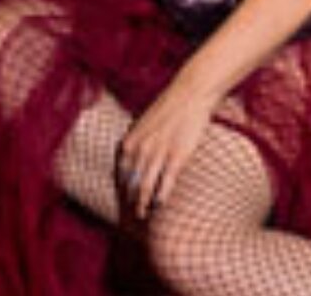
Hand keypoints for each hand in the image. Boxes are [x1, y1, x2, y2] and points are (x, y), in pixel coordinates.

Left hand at [117, 81, 219, 221]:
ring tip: (141, 214)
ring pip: (145, 187)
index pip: (121, 174)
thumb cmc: (168, 107)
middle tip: (129, 215)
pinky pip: (165, 184)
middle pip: (130, 184)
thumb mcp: (143, 123)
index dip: (120, 190)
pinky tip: (159, 206)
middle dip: (129, 201)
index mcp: (130, 141)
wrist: (189, 94)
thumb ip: (136, 140)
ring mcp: (158, 154)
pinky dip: (160, 197)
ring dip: (142, 204)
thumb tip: (131, 154)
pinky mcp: (176, 157)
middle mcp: (140, 150)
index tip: (122, 201)